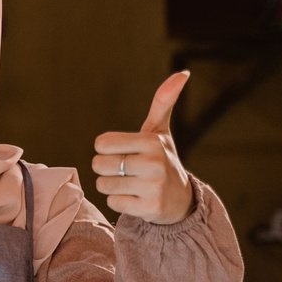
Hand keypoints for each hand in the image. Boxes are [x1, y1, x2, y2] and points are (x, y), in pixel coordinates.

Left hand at [92, 71, 194, 224]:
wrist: (180, 199)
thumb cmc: (162, 159)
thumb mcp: (160, 131)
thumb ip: (163, 102)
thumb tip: (182, 73)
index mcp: (151, 141)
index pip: (102, 143)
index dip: (106, 149)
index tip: (122, 151)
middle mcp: (153, 163)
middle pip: (99, 164)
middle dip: (107, 168)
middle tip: (126, 169)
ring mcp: (152, 187)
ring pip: (103, 184)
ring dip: (112, 185)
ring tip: (132, 183)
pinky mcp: (149, 208)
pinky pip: (112, 202)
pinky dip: (119, 201)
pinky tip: (136, 198)